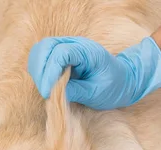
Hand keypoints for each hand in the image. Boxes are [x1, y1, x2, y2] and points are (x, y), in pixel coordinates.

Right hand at [27, 36, 160, 109]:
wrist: (122, 81)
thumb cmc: (113, 87)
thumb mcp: (96, 93)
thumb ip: (76, 91)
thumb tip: (53, 92)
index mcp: (87, 51)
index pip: (60, 53)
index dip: (50, 73)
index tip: (47, 93)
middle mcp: (75, 44)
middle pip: (45, 47)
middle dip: (40, 70)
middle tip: (45, 92)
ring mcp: (67, 47)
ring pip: (40, 50)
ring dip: (38, 70)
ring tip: (46, 89)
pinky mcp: (61, 55)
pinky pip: (42, 56)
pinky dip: (39, 69)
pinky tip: (46, 83)